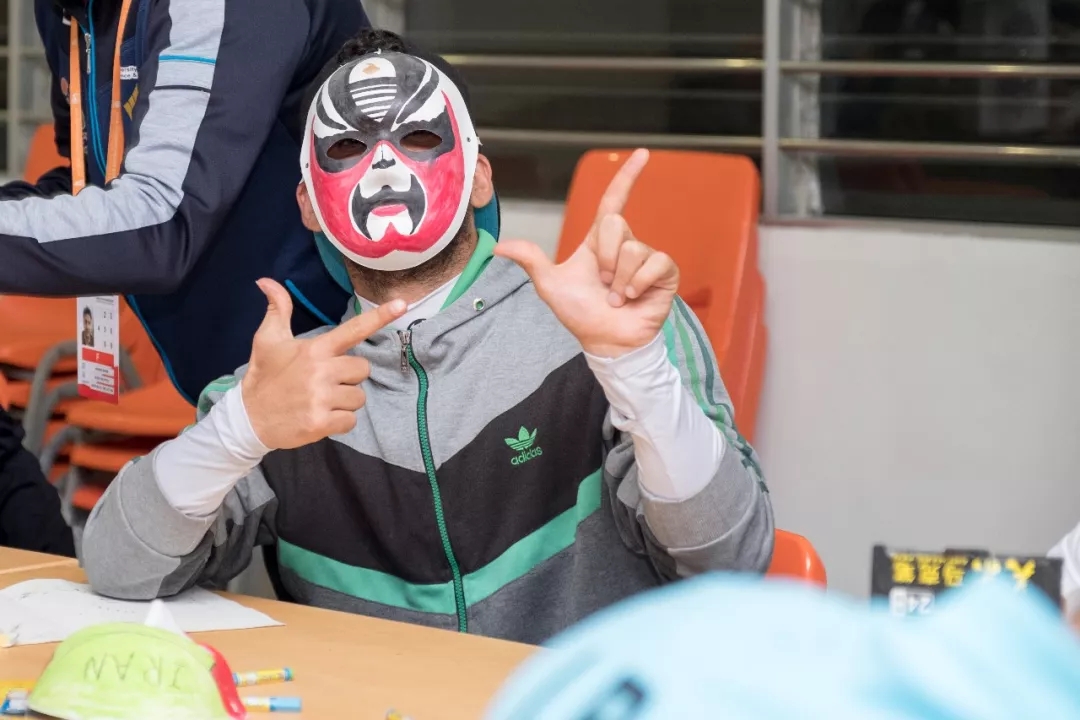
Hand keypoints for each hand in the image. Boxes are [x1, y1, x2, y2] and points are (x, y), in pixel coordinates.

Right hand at [241, 279, 404, 449]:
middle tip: (325, 382)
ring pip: (359, 397)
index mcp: (315, 349)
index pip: (353, 329)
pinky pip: (351, 420)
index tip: (402, 304)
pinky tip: (321, 417)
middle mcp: (321, 371)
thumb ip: (277, 310)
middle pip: (363, 368)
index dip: (379, 317)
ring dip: (345, 401)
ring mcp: (322, 398)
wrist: (249, 418)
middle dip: (349, 376)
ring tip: (320, 400)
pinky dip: (340, 422)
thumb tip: (266, 281)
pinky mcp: (321, 422)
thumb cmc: (263, 376)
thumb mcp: (267, 339)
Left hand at [495, 149, 678, 357]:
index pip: (614, 200)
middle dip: (603, 256)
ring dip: (618, 279)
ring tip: (616, 297)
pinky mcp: (664, 274)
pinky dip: (638, 283)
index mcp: (600, 241)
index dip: (627, 177)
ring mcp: (646, 259)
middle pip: (615, 223)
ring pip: (632, 249)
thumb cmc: (581, 314)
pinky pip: (654, 262)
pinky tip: (632, 297)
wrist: (605, 341)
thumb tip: (498, 247)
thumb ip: (531, 260)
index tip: (642, 154)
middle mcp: (624, 244)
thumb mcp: (550, 285)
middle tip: (601, 283)